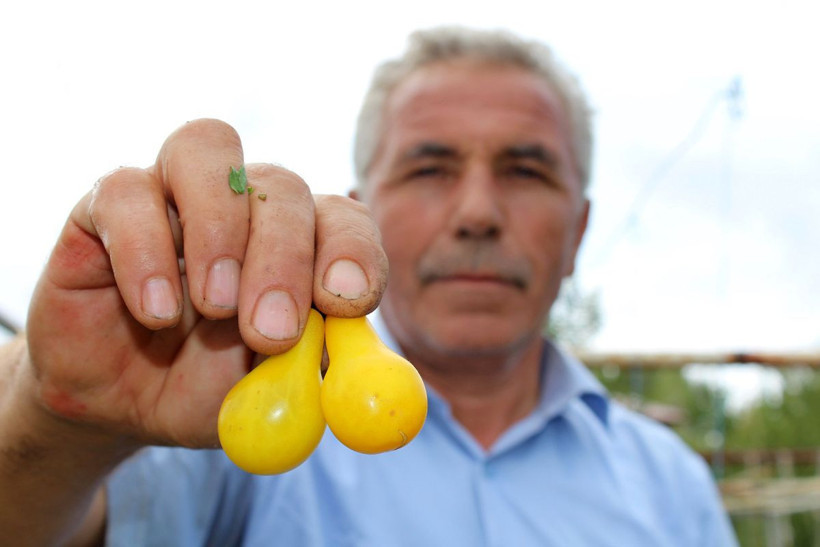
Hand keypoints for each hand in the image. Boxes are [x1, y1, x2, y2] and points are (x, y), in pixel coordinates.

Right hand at [24, 119, 387, 449]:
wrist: (122, 401)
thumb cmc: (209, 388)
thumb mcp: (269, 394)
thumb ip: (312, 370)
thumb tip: (356, 370)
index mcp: (300, 241)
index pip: (343, 219)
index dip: (352, 251)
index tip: (346, 301)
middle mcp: (245, 204)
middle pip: (281, 186)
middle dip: (284, 258)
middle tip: (272, 331)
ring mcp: (176, 193)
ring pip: (208, 148)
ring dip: (220, 230)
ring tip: (215, 308)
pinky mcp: (107, 205)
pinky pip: (126, 192)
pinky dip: (146, 251)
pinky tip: (154, 311)